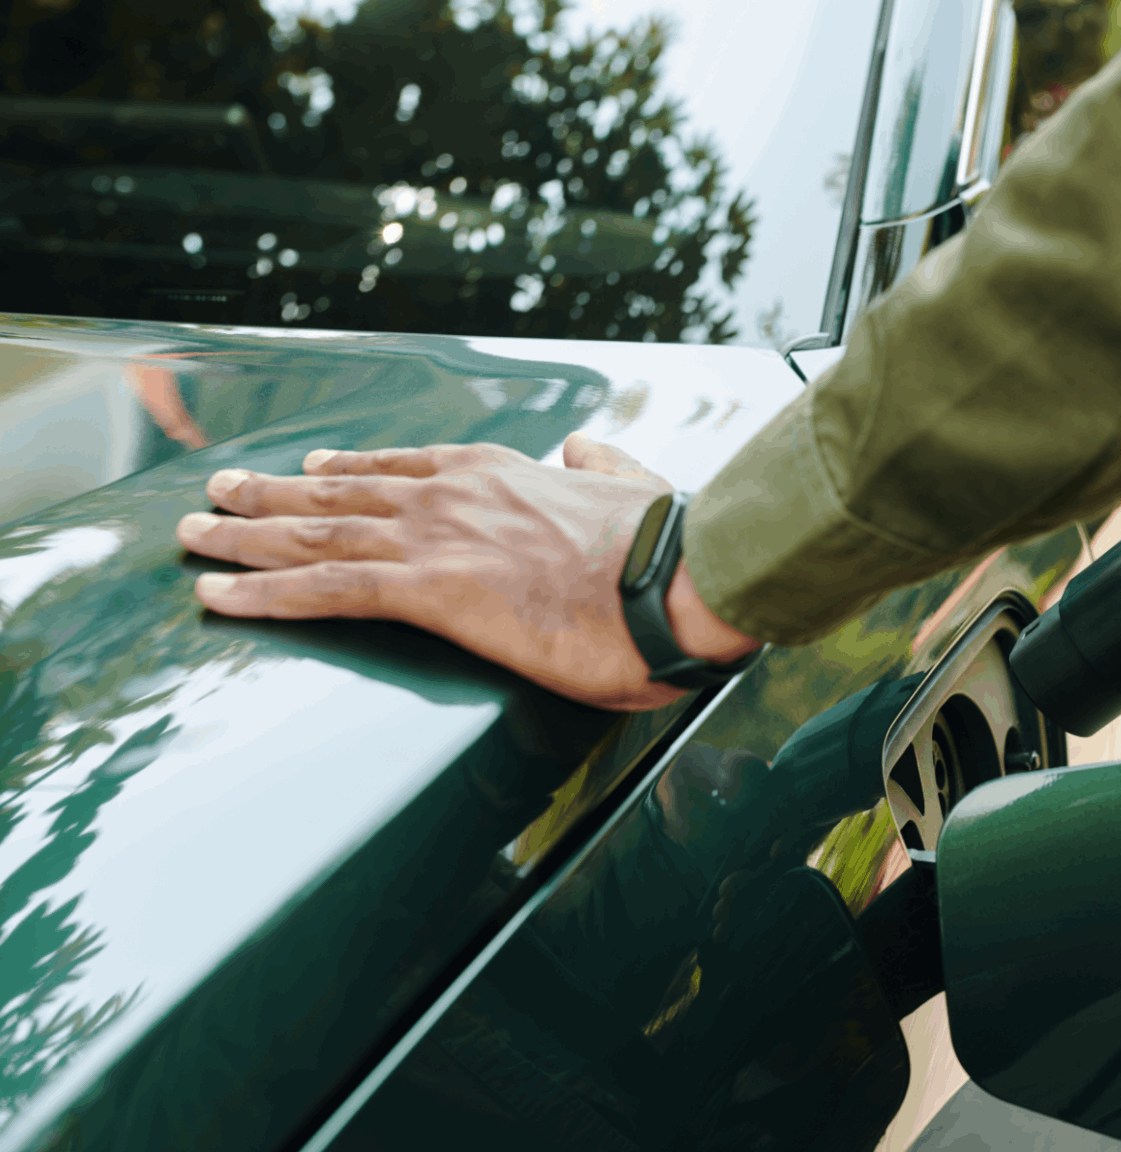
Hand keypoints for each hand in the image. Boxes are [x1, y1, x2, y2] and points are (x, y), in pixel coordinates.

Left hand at [175, 432, 757, 710]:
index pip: (406, 467)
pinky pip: (326, 590)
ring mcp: (436, 536)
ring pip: (315, 533)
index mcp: (503, 473)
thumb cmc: (669, 550)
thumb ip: (599, 467)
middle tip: (217, 492)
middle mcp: (455, 494)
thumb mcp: (634, 486)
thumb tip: (585, 451)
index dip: (350, 470)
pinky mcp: (431, 589)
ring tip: (192, 534)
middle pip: (340, 493)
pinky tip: (216, 593)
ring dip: (244, 533)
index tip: (311, 469)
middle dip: (270, 495)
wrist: (680, 579)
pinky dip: (263, 590)